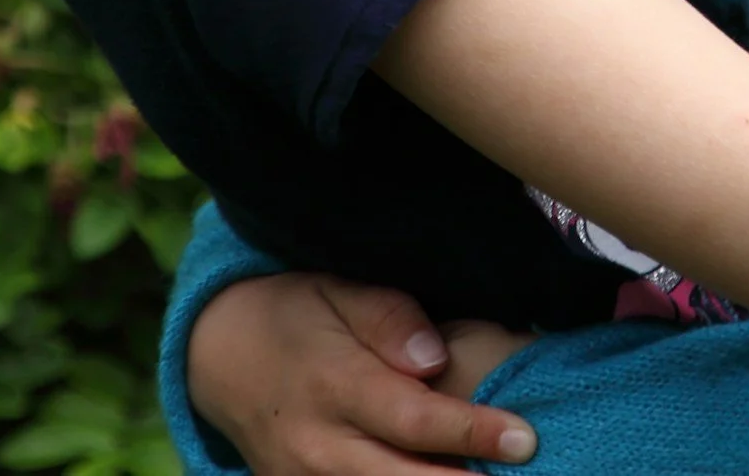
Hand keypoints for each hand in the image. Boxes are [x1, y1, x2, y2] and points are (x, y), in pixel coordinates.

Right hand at [185, 272, 536, 474]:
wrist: (219, 358)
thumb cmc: (295, 314)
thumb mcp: (335, 290)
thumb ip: (388, 319)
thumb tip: (435, 358)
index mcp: (333, 384)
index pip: (414, 419)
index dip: (472, 432)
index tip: (525, 436)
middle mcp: (318, 445)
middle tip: (528, 470)